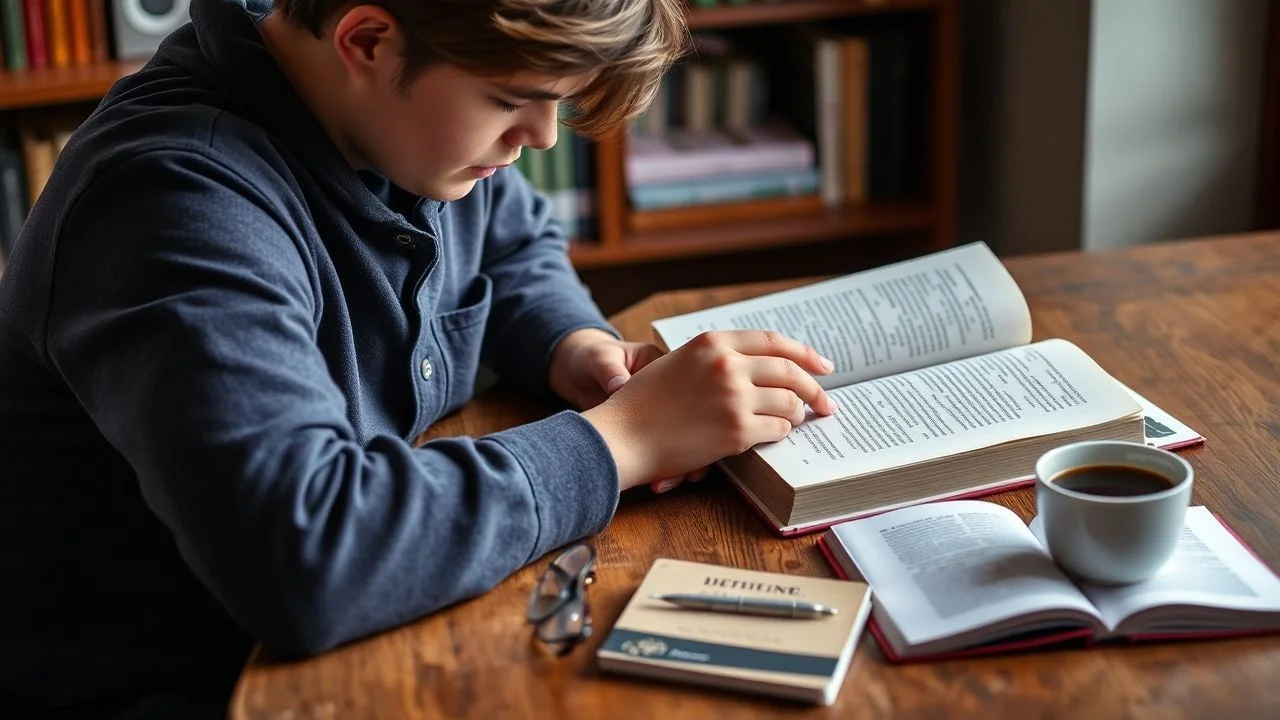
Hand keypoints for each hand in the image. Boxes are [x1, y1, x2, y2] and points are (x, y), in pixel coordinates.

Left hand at [548, 328, 706, 492]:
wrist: (575, 374)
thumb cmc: (591, 357)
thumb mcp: (600, 359)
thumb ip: (611, 371)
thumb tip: (618, 386)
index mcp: (668, 369)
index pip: (694, 392)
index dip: (696, 415)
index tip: (688, 434)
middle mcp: (671, 396)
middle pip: (694, 425)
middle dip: (693, 450)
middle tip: (686, 471)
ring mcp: (660, 419)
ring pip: (681, 444)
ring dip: (678, 466)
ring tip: (666, 481)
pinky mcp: (647, 436)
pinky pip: (660, 454)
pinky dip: (659, 470)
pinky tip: (656, 482)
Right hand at [582, 330, 836, 491]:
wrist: (623, 435)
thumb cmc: (645, 404)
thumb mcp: (679, 363)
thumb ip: (718, 358)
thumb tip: (763, 367)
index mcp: (713, 342)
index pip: (773, 341)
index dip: (804, 353)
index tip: (823, 365)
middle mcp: (727, 364)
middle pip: (790, 370)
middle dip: (815, 388)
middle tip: (826, 403)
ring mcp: (734, 397)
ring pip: (789, 402)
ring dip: (796, 414)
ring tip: (793, 421)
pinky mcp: (737, 429)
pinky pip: (778, 429)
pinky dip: (780, 433)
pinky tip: (771, 435)